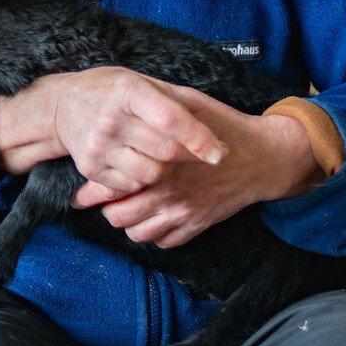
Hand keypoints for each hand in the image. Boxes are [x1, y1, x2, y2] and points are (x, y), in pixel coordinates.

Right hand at [0, 66, 225, 183]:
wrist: (61, 105)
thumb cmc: (112, 91)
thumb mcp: (142, 81)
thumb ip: (176, 101)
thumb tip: (216, 130)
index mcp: (127, 91)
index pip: (170, 119)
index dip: (198, 138)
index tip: (219, 152)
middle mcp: (110, 119)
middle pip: (164, 151)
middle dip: (190, 156)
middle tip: (203, 154)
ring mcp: (98, 146)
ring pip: (151, 173)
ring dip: (167, 169)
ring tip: (167, 157)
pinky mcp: (90, 168)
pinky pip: (131, 185)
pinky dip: (144, 179)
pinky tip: (142, 163)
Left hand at [74, 86, 320, 247]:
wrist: (265, 157)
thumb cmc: (224, 126)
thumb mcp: (189, 105)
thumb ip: (156, 109)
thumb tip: (125, 103)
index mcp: (159, 163)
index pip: (110, 187)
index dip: (89, 193)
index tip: (80, 196)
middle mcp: (168, 193)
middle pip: (117, 217)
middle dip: (109, 209)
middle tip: (111, 200)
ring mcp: (184, 213)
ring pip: (138, 234)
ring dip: (131, 223)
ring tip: (133, 208)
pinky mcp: (198, 226)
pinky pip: (164, 242)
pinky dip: (155, 234)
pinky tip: (156, 218)